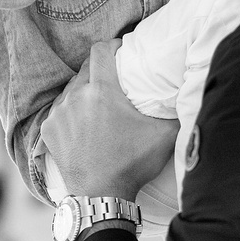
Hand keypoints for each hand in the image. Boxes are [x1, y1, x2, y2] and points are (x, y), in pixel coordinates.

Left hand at [39, 40, 175, 199]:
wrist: (101, 195)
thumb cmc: (132, 163)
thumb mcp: (164, 135)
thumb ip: (175, 109)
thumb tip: (190, 92)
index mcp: (102, 91)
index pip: (101, 50)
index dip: (114, 45)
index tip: (123, 51)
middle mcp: (76, 97)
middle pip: (87, 69)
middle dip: (102, 71)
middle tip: (118, 82)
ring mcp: (59, 114)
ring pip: (73, 89)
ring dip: (86, 92)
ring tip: (101, 106)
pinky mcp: (49, 129)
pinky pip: (61, 109)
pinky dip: (73, 111)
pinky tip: (86, 124)